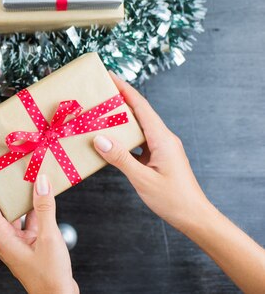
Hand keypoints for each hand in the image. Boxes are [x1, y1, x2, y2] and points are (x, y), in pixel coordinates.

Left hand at [0, 158, 77, 293]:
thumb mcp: (49, 238)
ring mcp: (15, 240)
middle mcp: (4, 237)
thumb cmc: (50, 277)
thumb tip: (41, 182)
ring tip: (13, 171)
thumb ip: (44, 209)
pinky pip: (25, 218)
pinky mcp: (27, 243)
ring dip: (12, 192)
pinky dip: (30, 206)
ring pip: (10, 210)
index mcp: (2, 236)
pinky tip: (38, 193)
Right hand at [91, 72, 211, 231]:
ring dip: (120, 119)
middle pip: (139, 112)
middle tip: (98, 94)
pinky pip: (138, 141)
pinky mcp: (158, 158)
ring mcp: (161, 148)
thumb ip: (120, 158)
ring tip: (99, 114)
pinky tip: (110, 142)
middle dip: (119, 100)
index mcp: (162, 138)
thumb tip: (99, 138)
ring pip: (138, 127)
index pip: (141, 105)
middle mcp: (163, 138)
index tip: (109, 76)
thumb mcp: (142, 179)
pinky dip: (124, 138)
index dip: (124, 89)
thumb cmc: (173, 199)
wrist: (194, 217)